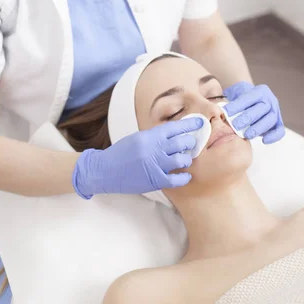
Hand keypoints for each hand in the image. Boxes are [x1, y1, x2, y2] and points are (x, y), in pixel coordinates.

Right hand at [72, 117, 203, 198]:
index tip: (200, 123)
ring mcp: (155, 164)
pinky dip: (184, 177)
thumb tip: (174, 134)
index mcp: (149, 136)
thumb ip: (155, 137)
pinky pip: (177, 179)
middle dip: (190, 143)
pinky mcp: (155, 180)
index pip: (174, 127)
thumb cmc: (121, 153)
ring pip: (182, 159)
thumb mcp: (137, 138)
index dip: (189, 125)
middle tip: (191, 144)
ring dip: (186, 159)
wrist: (104, 170)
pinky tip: (185, 176)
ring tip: (185, 160)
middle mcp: (153, 148)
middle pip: (181, 143)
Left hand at [223, 82, 284, 144]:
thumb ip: (229, 99)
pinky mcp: (278, 124)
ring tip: (246, 135)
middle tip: (235, 125)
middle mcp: (270, 100)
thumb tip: (218, 109)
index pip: (249, 98)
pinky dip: (273, 136)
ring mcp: (275, 112)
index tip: (226, 112)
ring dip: (258, 128)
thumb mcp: (235, 93)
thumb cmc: (242, 98)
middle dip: (247, 118)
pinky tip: (263, 141)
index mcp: (260, 91)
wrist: (252, 100)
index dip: (238, 106)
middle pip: (261, 109)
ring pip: (270, 120)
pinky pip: (279, 131)